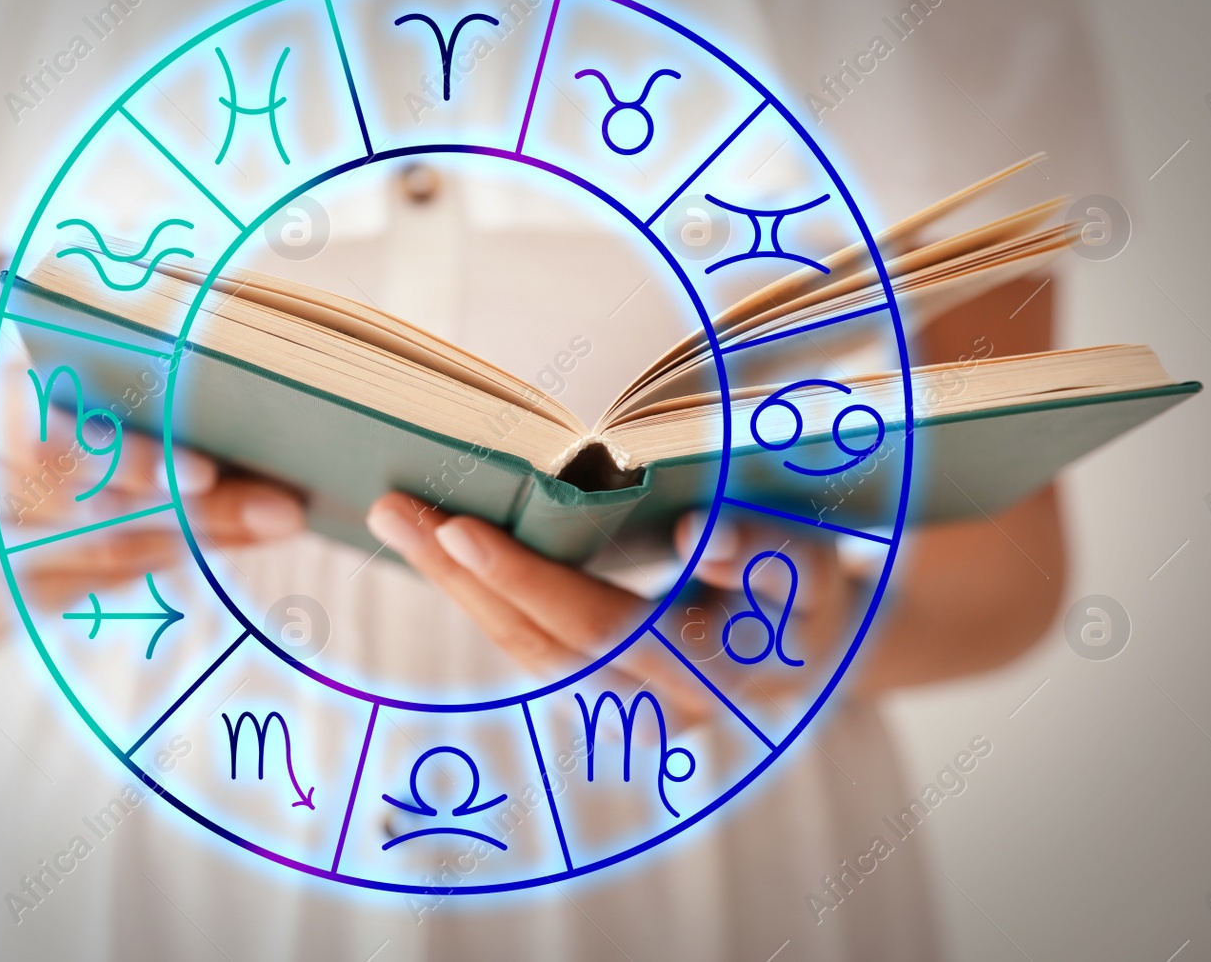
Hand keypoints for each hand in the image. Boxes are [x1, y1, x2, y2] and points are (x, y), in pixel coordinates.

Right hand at [0, 357, 305, 609]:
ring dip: (198, 537)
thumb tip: (256, 394)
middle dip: (189, 508)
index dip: (124, 458)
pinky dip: (173, 560)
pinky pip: (106, 583)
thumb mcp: (78, 374)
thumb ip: (139, 376)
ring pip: (103, 550)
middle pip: (87, 504)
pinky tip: (226, 538)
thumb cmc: (59, 405)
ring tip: (271, 520)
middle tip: (275, 510)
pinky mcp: (9, 593)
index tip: (205, 473)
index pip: (42, 435)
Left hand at [366, 493, 854, 722]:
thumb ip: (766, 553)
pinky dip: (482, 594)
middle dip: (458, 575)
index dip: (525, 580)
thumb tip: (698, 537)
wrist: (818, 649)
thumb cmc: (813, 591)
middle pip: (535, 641)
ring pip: (522, 647)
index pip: (597, 626)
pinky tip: (440, 547)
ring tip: (400, 518)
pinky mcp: (603, 684)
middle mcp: (653, 703)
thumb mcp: (815, 564)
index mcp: (706, 670)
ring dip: (456, 584)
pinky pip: (530, 642)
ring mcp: (624, 703)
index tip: (459, 530)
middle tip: (392, 508)